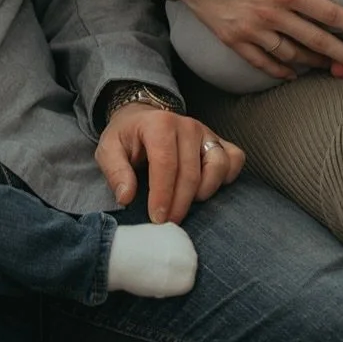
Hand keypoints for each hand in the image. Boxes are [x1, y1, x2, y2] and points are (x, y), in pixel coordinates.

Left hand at [95, 102, 243, 225]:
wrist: (143, 118)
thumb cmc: (127, 138)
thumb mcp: (108, 150)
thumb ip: (115, 172)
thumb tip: (126, 198)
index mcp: (159, 124)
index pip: (165, 164)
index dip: (162, 195)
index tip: (157, 219)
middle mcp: (187, 125)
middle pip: (190, 172)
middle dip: (179, 203)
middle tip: (168, 223)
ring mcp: (206, 132)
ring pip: (218, 165)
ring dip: (204, 192)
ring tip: (186, 204)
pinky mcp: (219, 140)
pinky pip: (234, 159)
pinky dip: (226, 177)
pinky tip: (206, 189)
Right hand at [154, 0, 342, 79]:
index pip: (328, 13)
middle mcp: (270, 14)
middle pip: (317, 41)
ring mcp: (251, 31)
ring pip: (293, 55)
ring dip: (317, 64)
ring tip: (335, 68)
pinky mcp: (233, 40)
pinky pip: (263, 62)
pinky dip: (282, 70)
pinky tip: (295, 72)